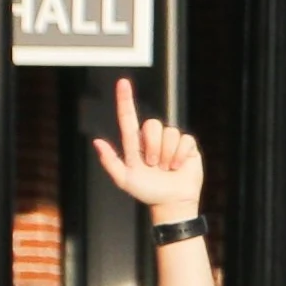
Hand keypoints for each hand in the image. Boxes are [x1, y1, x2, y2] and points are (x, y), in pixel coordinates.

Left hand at [94, 78, 206, 220]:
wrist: (171, 203)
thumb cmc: (147, 192)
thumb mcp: (124, 179)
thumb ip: (110, 161)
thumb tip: (97, 142)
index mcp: (135, 143)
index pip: (128, 117)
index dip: (125, 99)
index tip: (122, 82)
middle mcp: (153, 139)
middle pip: (152, 124)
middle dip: (153, 146)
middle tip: (153, 165)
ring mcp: (171, 142)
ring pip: (170, 133)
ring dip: (167, 154)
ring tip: (167, 168)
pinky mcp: (188, 146)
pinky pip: (185, 140)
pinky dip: (181, 155)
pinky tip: (178, 166)